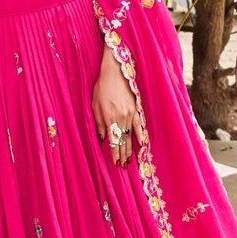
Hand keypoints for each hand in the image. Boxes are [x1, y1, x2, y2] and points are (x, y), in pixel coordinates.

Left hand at [92, 53, 139, 167]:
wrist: (115, 71)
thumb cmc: (102, 87)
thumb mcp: (94, 104)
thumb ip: (98, 122)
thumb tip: (101, 138)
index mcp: (108, 118)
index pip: (113, 141)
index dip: (114, 153)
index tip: (115, 163)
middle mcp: (120, 118)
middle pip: (122, 141)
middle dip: (122, 154)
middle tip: (122, 166)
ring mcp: (130, 114)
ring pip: (130, 136)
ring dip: (130, 149)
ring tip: (130, 160)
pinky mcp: (136, 108)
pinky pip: (139, 125)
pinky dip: (141, 135)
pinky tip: (143, 144)